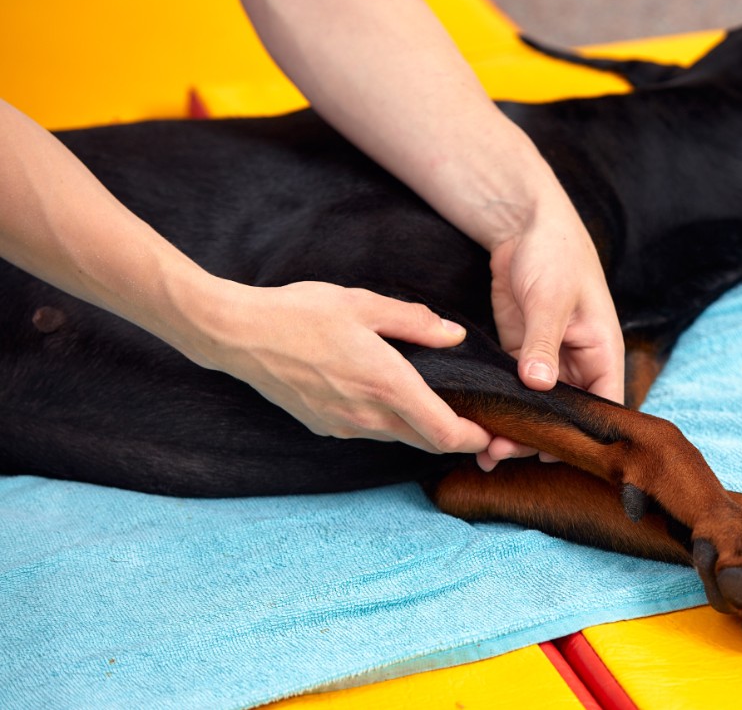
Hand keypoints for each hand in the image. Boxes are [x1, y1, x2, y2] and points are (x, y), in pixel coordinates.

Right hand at [190, 280, 491, 453]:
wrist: (237, 334)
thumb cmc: (300, 312)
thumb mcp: (364, 304)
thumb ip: (415, 322)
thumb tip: (455, 336)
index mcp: (386, 384)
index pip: (445, 432)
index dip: (478, 439)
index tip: (500, 433)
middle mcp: (367, 414)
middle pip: (429, 442)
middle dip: (463, 439)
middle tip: (489, 427)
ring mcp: (344, 424)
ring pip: (401, 437)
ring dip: (428, 430)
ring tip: (449, 410)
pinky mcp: (325, 425)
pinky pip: (372, 431)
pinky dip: (396, 424)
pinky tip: (398, 400)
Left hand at [481, 197, 624, 469]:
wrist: (524, 224)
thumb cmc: (555, 253)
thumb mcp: (551, 298)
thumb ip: (544, 343)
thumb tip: (538, 385)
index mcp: (602, 351)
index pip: (604, 406)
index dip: (584, 435)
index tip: (553, 456)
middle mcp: (579, 362)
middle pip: (567, 415)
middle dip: (539, 437)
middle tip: (503, 453)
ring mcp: (550, 361)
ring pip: (538, 408)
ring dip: (516, 427)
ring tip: (486, 451)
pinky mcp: (520, 354)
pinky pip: (514, 391)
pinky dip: (501, 408)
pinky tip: (480, 425)